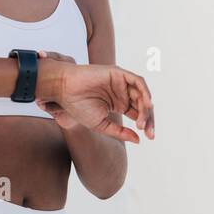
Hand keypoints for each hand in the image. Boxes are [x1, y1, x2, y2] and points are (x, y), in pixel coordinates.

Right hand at [36, 50, 154, 142]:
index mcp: (118, 104)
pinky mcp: (118, 73)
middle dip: (148, 119)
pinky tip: (146, 104)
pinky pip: (137, 81)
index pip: (138, 114)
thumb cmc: (78, 107)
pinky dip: (144, 91)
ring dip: (146, 108)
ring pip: (142, 94)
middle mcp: (122, 93)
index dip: (146, 124)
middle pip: (143, 105)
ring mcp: (121, 83)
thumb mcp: (101, 124)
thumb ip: (120, 132)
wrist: (64, 90)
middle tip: (149, 133)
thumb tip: (139, 140)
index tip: (149, 137)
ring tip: (143, 123)